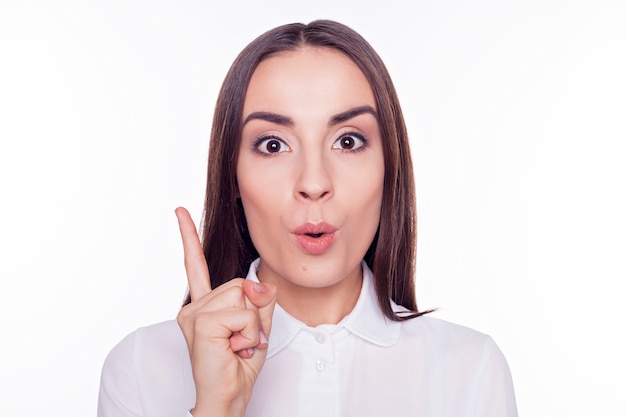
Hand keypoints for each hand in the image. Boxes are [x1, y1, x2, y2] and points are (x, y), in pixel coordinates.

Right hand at [175, 207, 276, 416]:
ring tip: (237, 346)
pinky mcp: (201, 323)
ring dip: (252, 325)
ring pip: (242, 296)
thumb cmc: (239, 365)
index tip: (179, 211)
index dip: (189, 237)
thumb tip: (256, 283)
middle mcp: (193, 307)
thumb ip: (260, 299)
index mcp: (203, 305)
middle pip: (239, 283)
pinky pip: (241, 314)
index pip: (196, 265)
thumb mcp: (258, 326)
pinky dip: (248, 333)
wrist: (227, 398)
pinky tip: (234, 349)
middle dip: (253, 312)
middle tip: (242, 340)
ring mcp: (194, 314)